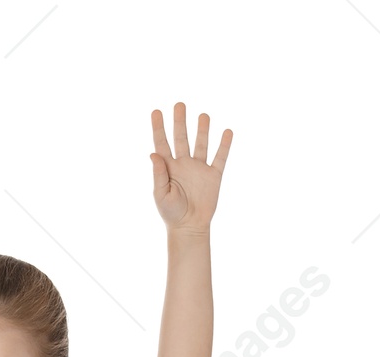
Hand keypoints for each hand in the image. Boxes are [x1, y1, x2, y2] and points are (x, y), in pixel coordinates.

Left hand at [150, 103, 230, 233]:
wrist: (189, 227)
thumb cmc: (171, 213)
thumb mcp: (161, 194)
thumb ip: (158, 174)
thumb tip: (153, 153)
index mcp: (168, 168)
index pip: (162, 143)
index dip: (158, 128)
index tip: (156, 111)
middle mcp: (184, 164)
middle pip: (181, 138)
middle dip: (180, 121)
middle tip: (180, 105)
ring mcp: (199, 169)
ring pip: (201, 143)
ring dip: (202, 129)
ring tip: (203, 115)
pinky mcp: (213, 176)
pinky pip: (220, 157)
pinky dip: (224, 145)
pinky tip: (226, 131)